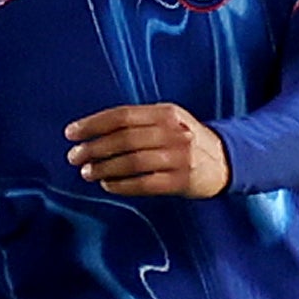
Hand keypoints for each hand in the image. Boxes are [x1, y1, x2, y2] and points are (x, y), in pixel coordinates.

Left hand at [65, 102, 231, 197]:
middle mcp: (173, 132)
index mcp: (167, 113)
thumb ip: (139, 122)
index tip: (71, 133)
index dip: (93, 124)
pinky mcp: (181, 181)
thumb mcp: (169, 120)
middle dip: (93, 148)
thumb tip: (94, 132)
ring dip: (104, 168)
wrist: (227, 161)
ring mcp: (179, 158)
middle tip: (73, 157)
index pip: (122, 116)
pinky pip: (144, 184)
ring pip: (132, 162)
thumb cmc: (187, 140)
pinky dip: (121, 185)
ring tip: (86, 172)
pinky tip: (107, 185)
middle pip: (124, 139)